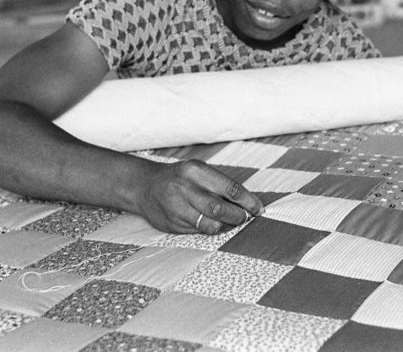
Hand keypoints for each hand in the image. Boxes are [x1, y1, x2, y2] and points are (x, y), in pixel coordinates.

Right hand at [132, 159, 264, 233]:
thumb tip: (247, 203)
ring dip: (225, 226)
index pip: (229, 188)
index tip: (258, 209)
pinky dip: (209, 230)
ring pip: (209, 225)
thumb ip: (219, 185)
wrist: (144, 186)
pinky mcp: (171, 224)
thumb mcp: (198, 171)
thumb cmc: (179, 177)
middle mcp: (185, 189)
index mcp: (195, 171)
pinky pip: (197, 232)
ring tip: (230, 223)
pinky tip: (213, 225)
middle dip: (238, 216)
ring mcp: (176, 208)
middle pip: (220, 209)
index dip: (247, 201)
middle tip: (245, 218)